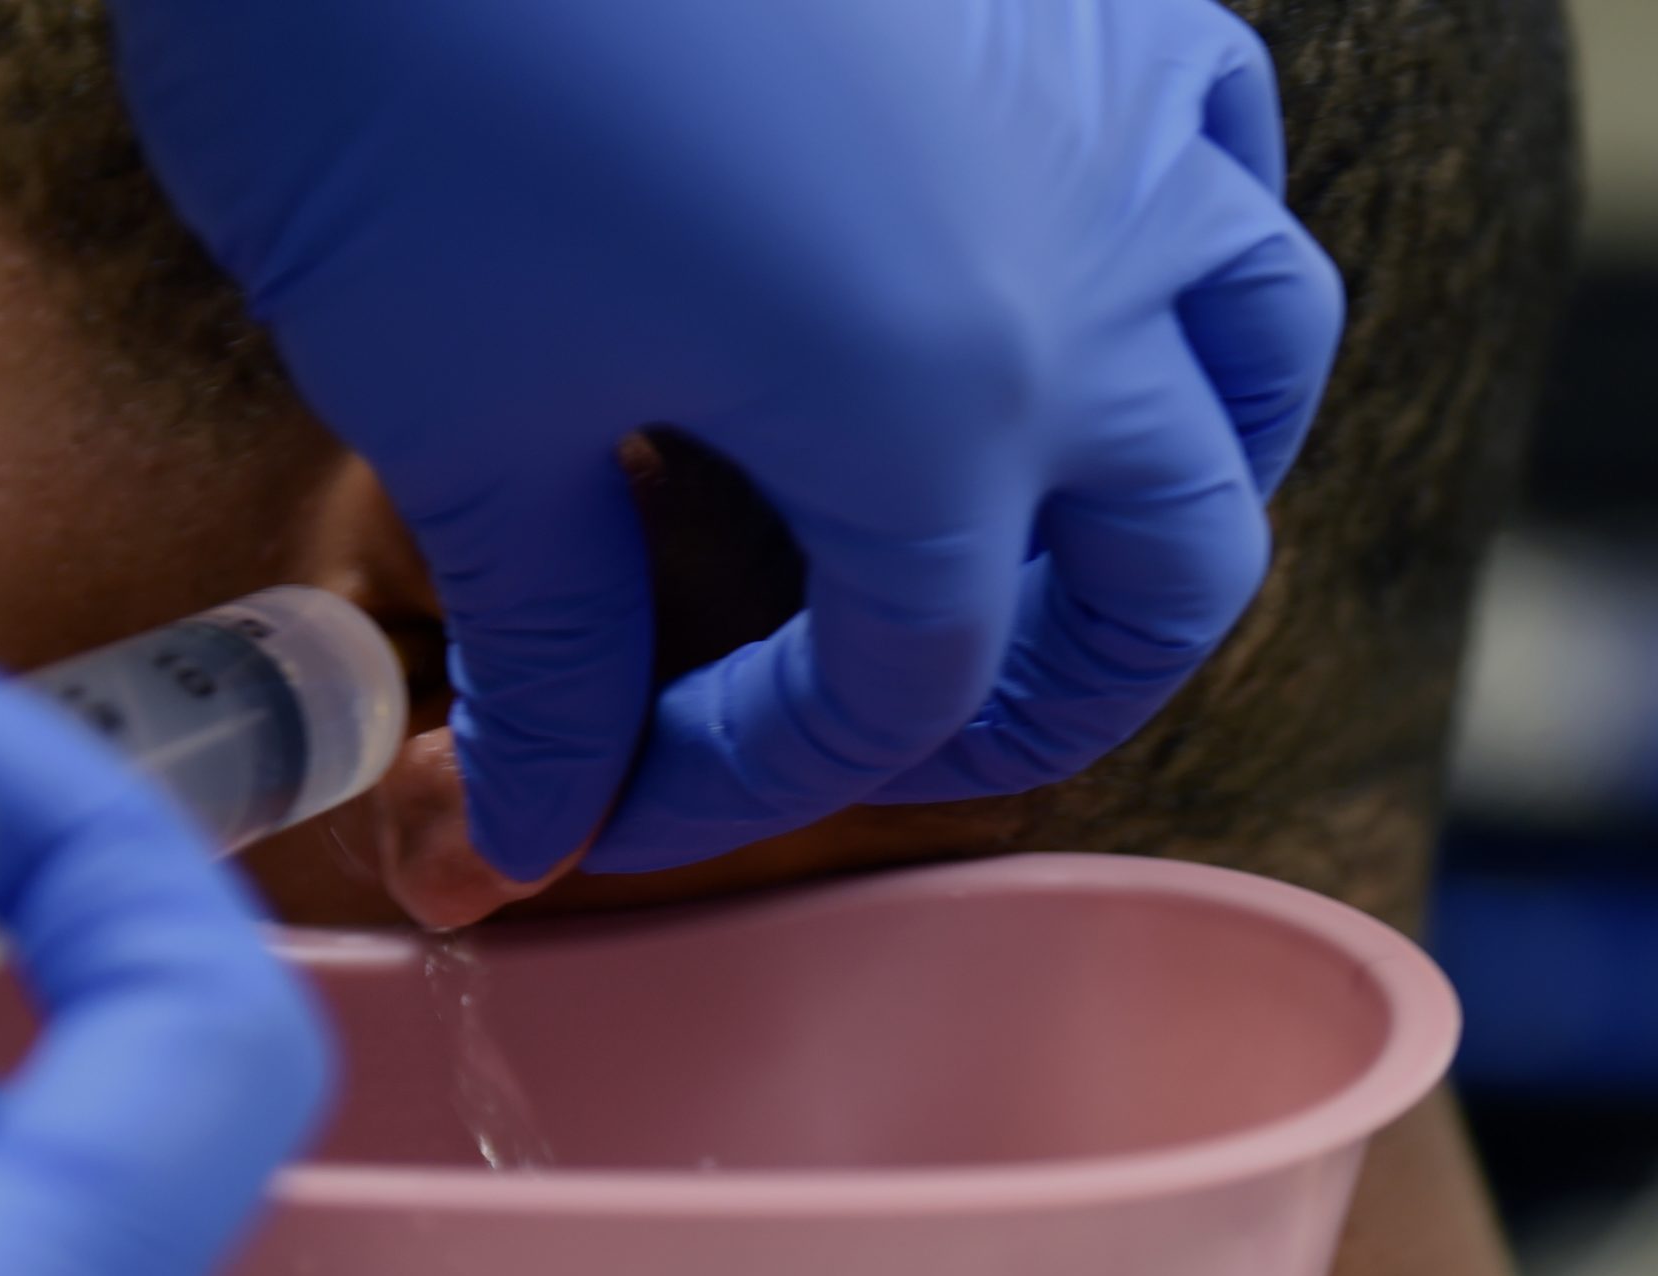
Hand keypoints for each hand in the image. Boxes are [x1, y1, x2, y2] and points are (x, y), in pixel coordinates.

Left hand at [113, 0, 1342, 877]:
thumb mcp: (454, 399)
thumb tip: (528, 818)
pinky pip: (1209, 140)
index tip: (595, 804)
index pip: (904, 689)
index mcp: (944, 410)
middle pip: (1171, 572)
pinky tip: (1058, 274)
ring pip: (1258, 346)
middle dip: (1046, 698)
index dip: (748, 784)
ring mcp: (1105, 100)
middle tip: (887, 732)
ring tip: (1050, 537)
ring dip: (1177, 485)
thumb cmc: (398, 53)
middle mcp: (1090, 269)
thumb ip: (546, 643)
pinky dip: (1173, 253)